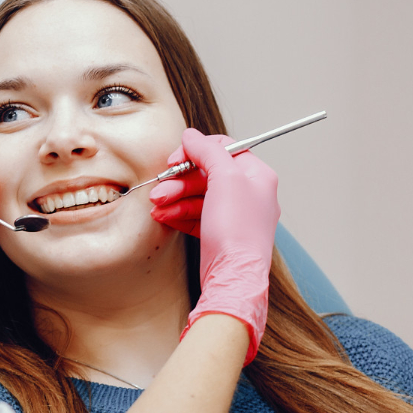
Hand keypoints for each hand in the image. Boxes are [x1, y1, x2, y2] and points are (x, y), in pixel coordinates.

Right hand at [164, 129, 279, 363]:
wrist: (234, 278)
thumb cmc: (237, 231)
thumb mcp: (224, 179)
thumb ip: (208, 151)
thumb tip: (191, 135)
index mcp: (257, 175)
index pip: (223, 149)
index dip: (195, 151)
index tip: (174, 160)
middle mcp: (249, 193)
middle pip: (206, 173)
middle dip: (178, 181)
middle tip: (159, 189)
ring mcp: (234, 215)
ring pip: (197, 196)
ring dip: (173, 198)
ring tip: (156, 206)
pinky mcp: (220, 234)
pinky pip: (195, 215)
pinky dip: (178, 213)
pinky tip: (163, 217)